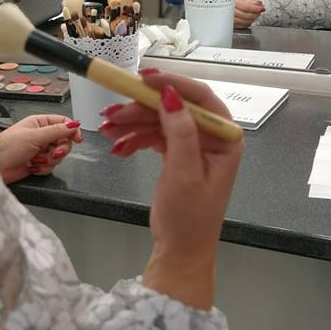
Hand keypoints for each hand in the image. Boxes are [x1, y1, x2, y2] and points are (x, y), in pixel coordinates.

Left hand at [0, 114, 81, 183]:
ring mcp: (39, 149)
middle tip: (54, 153)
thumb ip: (57, 131)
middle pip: (64, 141)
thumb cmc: (7, 147)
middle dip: (60, 149)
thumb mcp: (35, 136)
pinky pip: (51, 166)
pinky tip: (33, 166)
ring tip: (36, 160)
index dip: (72, 130)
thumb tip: (74, 124)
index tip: (78, 139)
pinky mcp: (37, 163)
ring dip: (49, 160)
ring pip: (58, 155)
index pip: (63, 122)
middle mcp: (41, 135)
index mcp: (39, 123)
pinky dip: (43, 168)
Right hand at [98, 70, 243, 308]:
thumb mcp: (184, 172)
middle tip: (110, 111)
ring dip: (131, 123)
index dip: (171, 83)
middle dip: (140, 108)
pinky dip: (134, 138)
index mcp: (225, 138)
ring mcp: (193, 143)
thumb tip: (170, 95)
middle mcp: (212, 136)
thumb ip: (180, 131)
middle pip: (173, 107)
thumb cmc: (189, 217)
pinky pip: (153, 135)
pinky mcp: (177, 153)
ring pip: (159, 120)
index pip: (199, 97)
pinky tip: (117, 147)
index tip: (143, 77)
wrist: (180, 251)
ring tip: (105, 129)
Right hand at [234, 0, 264, 28]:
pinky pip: (243, 26)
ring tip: (255, 14)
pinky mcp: (232, 25)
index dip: (255, 8)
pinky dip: (248, 23)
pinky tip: (249, 19)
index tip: (261, 8)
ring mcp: (231, 20)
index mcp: (233, 4)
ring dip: (253, 19)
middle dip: (255, 14)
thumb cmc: (231, 4)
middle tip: (259, 11)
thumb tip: (259, 4)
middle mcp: (231, 12)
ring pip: (246, 22)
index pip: (246, 7)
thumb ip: (251, 1)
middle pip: (247, 15)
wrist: (222, 8)